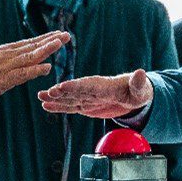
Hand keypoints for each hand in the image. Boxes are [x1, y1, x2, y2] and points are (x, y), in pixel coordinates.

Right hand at [0, 31, 69, 104]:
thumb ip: (12, 62)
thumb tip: (26, 62)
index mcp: (7, 51)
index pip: (30, 43)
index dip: (46, 38)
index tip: (60, 34)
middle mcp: (8, 55)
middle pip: (34, 45)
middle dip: (51, 40)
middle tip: (67, 34)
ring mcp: (6, 66)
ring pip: (30, 55)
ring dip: (46, 48)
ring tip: (60, 42)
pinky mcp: (3, 79)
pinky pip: (22, 73)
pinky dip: (35, 70)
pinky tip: (47, 67)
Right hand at [37, 68, 153, 117]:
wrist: (133, 95)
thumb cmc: (138, 91)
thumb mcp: (140, 88)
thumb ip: (138, 82)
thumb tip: (141, 73)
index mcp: (104, 85)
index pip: (87, 85)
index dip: (75, 86)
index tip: (62, 86)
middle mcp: (92, 89)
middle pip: (74, 91)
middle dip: (60, 92)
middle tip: (45, 92)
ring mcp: (88, 97)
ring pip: (69, 99)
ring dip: (55, 99)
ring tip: (40, 98)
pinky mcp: (86, 105)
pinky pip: (71, 106)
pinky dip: (59, 107)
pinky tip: (46, 106)